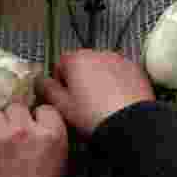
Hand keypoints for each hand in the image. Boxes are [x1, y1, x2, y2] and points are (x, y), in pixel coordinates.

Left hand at [0, 103, 68, 176]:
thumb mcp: (59, 166)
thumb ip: (50, 140)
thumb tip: (40, 129)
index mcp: (52, 135)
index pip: (44, 109)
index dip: (38, 120)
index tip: (35, 129)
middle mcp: (25, 129)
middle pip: (17, 108)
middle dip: (15, 120)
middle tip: (14, 138)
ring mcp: (0, 135)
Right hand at [37, 49, 154, 136]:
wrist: (130, 123)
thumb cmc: (92, 116)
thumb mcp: (63, 107)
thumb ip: (48, 90)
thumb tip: (40, 80)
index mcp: (77, 59)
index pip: (60, 63)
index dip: (60, 81)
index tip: (65, 97)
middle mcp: (98, 53)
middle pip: (82, 63)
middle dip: (80, 78)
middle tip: (82, 101)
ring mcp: (119, 59)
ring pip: (101, 67)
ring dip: (98, 78)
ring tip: (101, 102)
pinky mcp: (135, 69)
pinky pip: (119, 72)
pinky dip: (116, 81)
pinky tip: (117, 100)